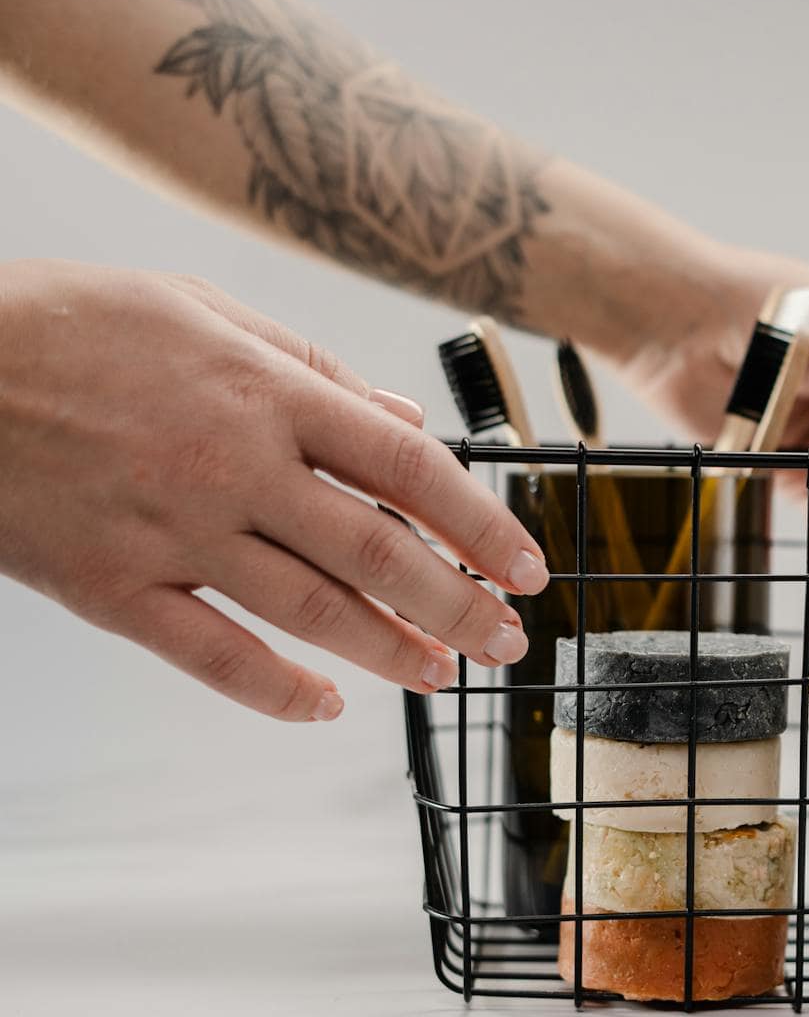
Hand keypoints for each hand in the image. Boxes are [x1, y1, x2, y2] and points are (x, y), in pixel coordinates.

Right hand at [0, 259, 548, 720]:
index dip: (481, 523)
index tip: (527, 565)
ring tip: (444, 671)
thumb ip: (314, 369)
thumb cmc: (71, 324)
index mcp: (268, 392)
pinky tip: (325, 704)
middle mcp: (234, 466)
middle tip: (509, 639)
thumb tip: (406, 415)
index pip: (408, 467)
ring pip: (311, 610)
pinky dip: (275, 690)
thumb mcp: (203, 312)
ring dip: (392, 649)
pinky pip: (211, 654)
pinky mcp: (111, 585)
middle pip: (377, 551)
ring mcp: (173, 531)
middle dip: (459, 603)